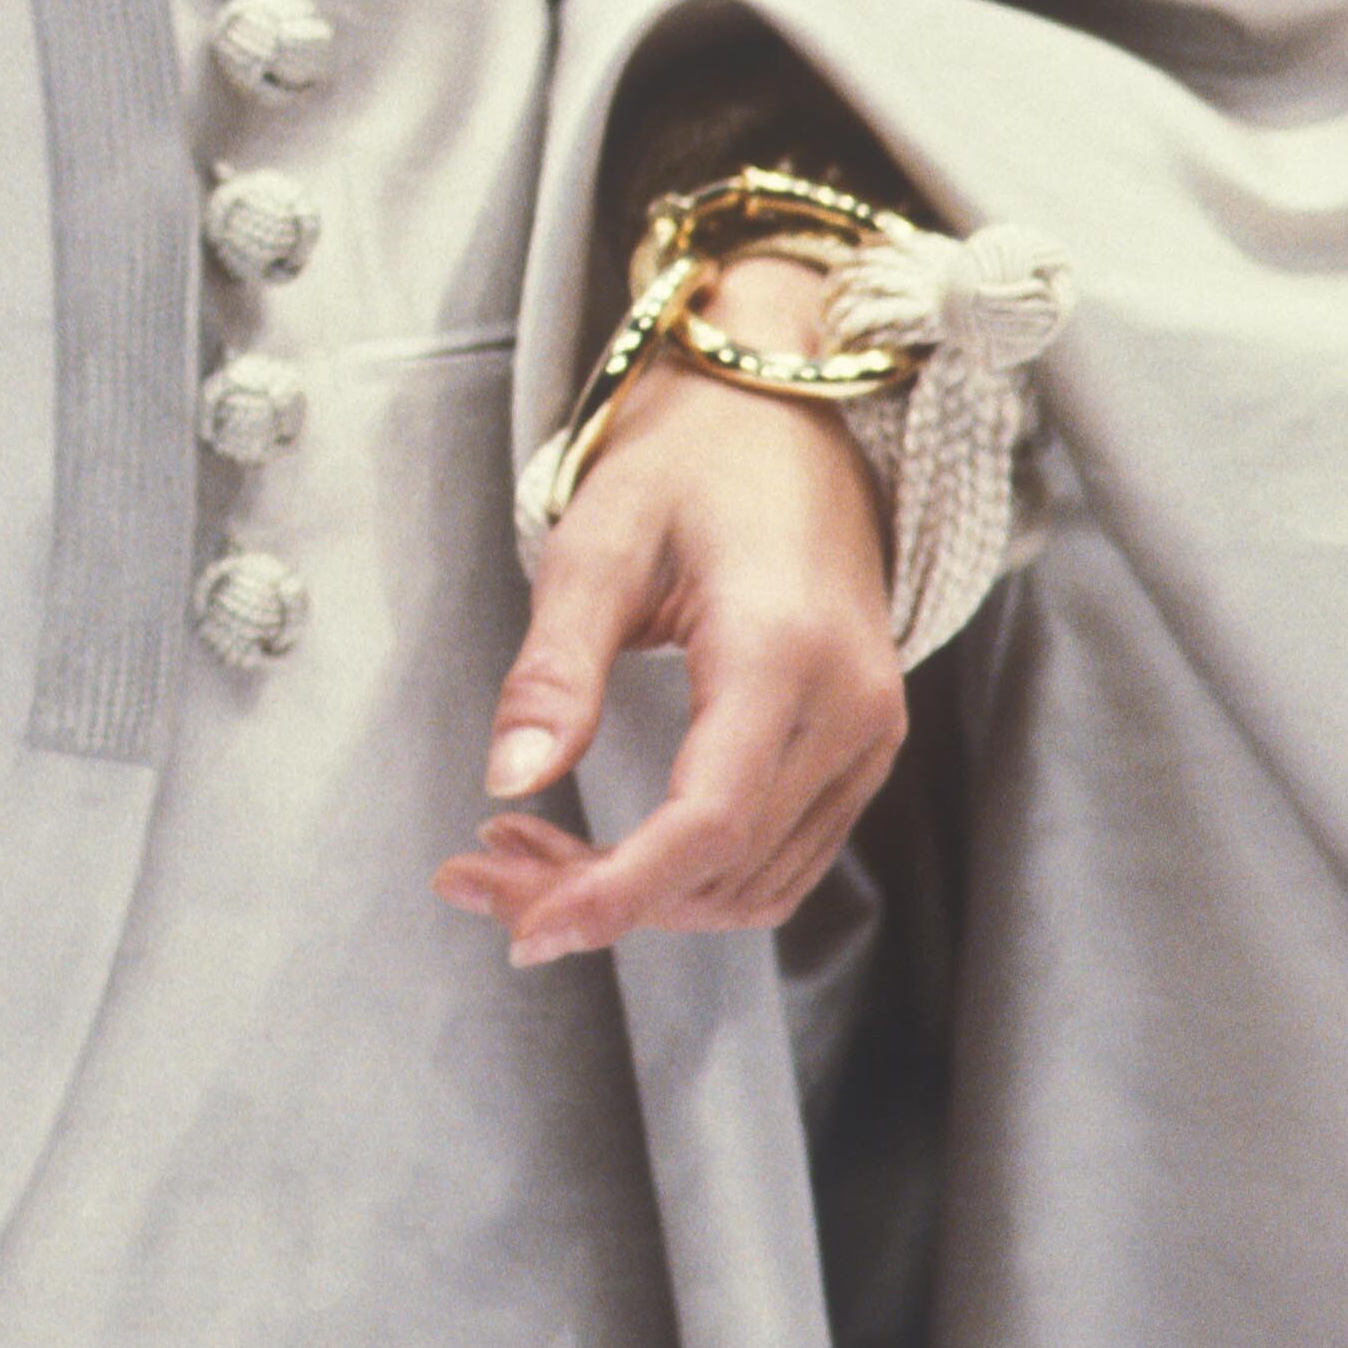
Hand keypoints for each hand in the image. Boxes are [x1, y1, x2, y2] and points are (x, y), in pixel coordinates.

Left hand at [436, 259, 904, 961]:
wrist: (787, 414)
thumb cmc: (689, 461)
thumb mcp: (598, 541)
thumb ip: (555, 666)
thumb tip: (508, 780)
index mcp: (785, 651)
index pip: (709, 824)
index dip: (615, 895)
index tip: (525, 934)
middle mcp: (851, 709)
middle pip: (721, 867)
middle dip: (596, 898)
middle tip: (477, 876)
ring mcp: (870, 735)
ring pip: (754, 882)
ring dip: (638, 898)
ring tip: (520, 856)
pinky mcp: (862, 746)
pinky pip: (780, 855)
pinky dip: (689, 875)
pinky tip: (604, 847)